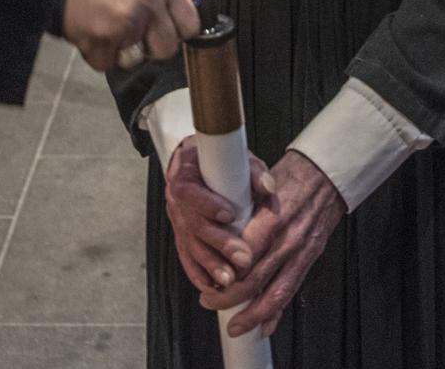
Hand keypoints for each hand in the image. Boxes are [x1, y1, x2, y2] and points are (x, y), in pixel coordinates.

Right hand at [61, 0, 199, 72]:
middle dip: (148, 49)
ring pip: (138, 60)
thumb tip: (182, 24)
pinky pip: (109, 64)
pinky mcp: (107, 36)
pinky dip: (97, 55)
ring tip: (105, 28)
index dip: (178, 33)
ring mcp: (129, 18)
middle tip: (128, 34)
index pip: (191, 22)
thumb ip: (160, 0)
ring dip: (120, 53)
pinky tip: (89, 32)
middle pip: (168, 48)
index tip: (164, 34)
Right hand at [164, 140, 261, 295]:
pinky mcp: (183, 239)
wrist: (192, 164)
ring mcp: (179, 223)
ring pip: (191, 247)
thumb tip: (267, 186)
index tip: (228, 214)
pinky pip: (187, 259)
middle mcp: (177, 203)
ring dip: (210, 265)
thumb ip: (253, 171)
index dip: (208, 205)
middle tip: (242, 257)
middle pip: (194, 226)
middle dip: (219, 244)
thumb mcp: (235, 158)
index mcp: (185, 177)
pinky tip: (212, 287)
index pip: (191, 192)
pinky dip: (199, 274)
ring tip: (229, 279)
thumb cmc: (215, 163)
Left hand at [202, 150, 345, 336]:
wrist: (327, 176)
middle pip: (255, 281)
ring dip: (253, 315)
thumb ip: (241, 210)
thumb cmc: (291, 178)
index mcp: (273, 220)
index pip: (244, 256)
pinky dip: (277, 312)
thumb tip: (216, 232)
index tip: (207, 281)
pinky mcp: (309, 260)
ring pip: (275, 294)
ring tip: (235, 326)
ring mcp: (301, 253)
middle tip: (210, 302)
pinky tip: (264, 326)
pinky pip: (291, 291)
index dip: (225, 273)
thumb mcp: (260, 187)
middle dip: (230, 298)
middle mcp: (288, 241)